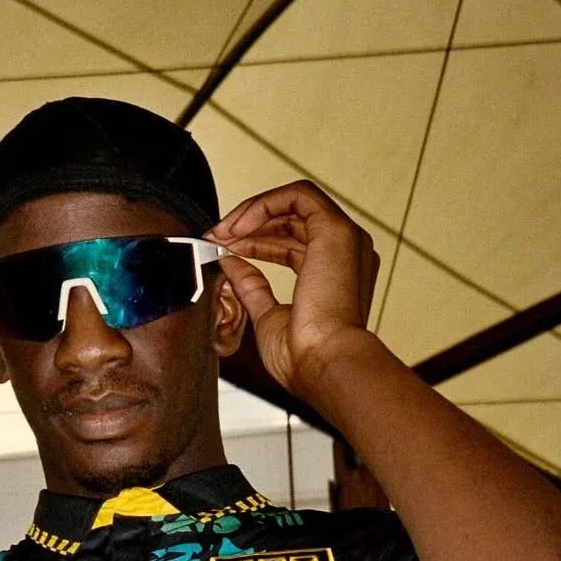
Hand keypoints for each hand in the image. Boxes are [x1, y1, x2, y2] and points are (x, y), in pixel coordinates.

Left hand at [207, 181, 378, 401]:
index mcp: (335, 275)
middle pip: (293, 222)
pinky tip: (237, 226)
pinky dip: (264, 205)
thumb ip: (252, 286)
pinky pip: (298, 196)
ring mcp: (345, 239)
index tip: (224, 250)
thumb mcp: (268, 315)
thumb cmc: (305, 356)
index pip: (293, 244)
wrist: (324, 364)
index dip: (256, 243)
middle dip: (249, 227)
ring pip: (295, 203)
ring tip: (221, 232)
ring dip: (253, 213)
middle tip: (215, 238)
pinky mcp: (336, 230)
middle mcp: (345, 254)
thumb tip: (231, 263)